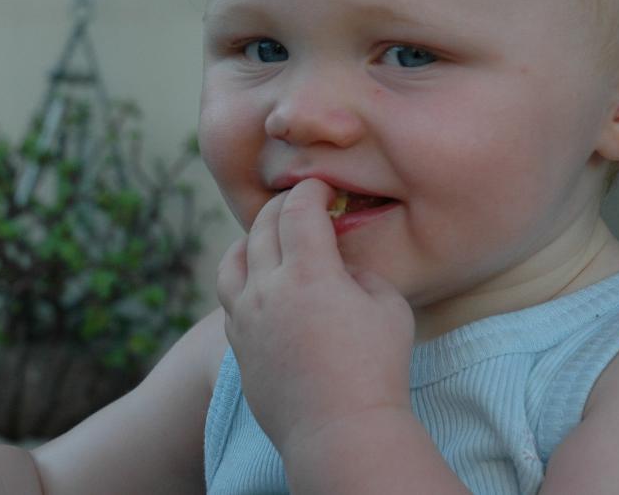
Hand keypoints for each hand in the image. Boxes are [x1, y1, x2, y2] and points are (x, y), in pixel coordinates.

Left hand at [215, 179, 414, 457]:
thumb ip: (361, 272)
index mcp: (308, 272)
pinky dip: (242, 277)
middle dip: (282, 207)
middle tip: (300, 203)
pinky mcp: (238, 345)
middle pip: (262, 227)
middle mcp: (267, 288)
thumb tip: (341, 265)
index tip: (323, 188)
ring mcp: (246, 318)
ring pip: (232, 260)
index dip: (311, 191)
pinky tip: (260, 282)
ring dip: (250, 239)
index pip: (298, 209)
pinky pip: (229, 297)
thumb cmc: (376, 368)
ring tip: (267, 237)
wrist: (340, 430)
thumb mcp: (388, 304)